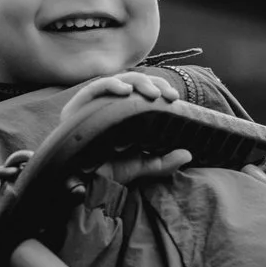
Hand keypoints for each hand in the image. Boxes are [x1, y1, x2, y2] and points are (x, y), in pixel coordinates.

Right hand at [61, 72, 190, 186]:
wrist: (86, 186)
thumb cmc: (110, 172)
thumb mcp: (142, 166)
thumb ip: (164, 162)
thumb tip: (187, 154)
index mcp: (122, 113)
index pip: (142, 91)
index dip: (159, 88)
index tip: (175, 98)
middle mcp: (108, 105)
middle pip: (132, 82)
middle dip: (153, 84)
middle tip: (169, 96)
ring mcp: (93, 104)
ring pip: (117, 81)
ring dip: (138, 82)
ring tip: (153, 94)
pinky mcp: (78, 107)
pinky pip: (94, 88)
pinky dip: (111, 85)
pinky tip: (125, 91)